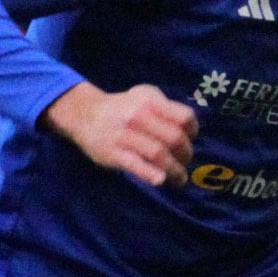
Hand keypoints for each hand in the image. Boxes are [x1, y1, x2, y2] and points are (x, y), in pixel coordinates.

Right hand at [46, 80, 195, 186]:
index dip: (193, 132)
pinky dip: (150, 174)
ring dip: (174, 170)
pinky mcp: (113, 153)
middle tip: (185, 163)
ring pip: (159, 154)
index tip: (190, 140)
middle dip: (185, 155)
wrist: (85, 113)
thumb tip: (189, 128)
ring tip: (179, 179)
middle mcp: (139, 116)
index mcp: (150, 102)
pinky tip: (160, 180)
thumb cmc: (122, 107)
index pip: (184, 118)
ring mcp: (125, 135)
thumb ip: (166, 107)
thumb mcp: (144, 95)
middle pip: (175, 139)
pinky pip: (135, 164)